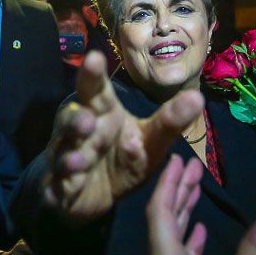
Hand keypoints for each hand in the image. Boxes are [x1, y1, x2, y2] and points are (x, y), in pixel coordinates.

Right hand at [44, 51, 203, 221]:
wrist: (98, 196)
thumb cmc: (124, 159)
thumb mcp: (151, 143)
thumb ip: (170, 122)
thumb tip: (197, 98)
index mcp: (102, 112)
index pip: (96, 89)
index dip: (92, 75)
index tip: (95, 57)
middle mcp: (79, 130)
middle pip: (71, 116)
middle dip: (74, 117)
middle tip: (89, 119)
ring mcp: (65, 155)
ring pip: (63, 149)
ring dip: (71, 153)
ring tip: (82, 157)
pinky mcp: (59, 184)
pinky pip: (57, 180)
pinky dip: (63, 179)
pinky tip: (70, 178)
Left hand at [147, 155, 255, 254]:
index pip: (159, 213)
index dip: (168, 183)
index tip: (179, 158)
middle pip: (163, 222)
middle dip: (176, 192)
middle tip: (192, 166)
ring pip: (171, 240)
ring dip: (183, 213)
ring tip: (196, 189)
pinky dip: (189, 240)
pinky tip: (200, 232)